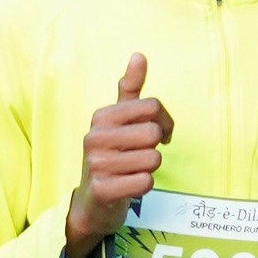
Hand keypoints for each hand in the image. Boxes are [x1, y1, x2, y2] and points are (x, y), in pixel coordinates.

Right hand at [65, 55, 172, 257]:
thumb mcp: (119, 122)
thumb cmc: (113, 157)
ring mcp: (96, 164)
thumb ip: (130, 90)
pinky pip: (146, 182)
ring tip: (132, 171)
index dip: (165, 122)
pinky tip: (129, 186)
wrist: (93, 202)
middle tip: (143, 156)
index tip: (160, 134)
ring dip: (149, 169)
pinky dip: (144, 186)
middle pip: (153, 133)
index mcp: (101, 117)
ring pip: (153, 159)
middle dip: (156, 148)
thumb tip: (139, 55)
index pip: (152, 106)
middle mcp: (94, 137)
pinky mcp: (103, 189)